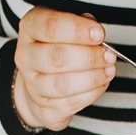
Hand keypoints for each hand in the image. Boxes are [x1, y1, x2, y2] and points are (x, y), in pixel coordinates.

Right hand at [13, 7, 115, 131]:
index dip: (78, 30)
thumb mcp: (65, 29)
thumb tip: (96, 31)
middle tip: (109, 56)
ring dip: (92, 78)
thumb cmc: (57, 50)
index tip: (99, 34)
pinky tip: (101, 84)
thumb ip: (80, 25)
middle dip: (89, 57)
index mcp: (30, 29)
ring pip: (63, 84)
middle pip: (57, 57)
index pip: (51, 27)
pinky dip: (91, 94)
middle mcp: (26, 57)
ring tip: (109, 71)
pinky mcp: (44, 109)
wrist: (40, 86)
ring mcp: (33, 86)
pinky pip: (70, 103)